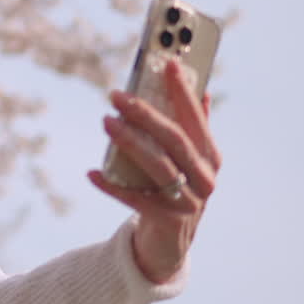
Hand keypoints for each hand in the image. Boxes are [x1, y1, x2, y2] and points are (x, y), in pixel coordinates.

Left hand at [87, 59, 222, 283]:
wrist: (170, 242)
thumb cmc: (177, 189)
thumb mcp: (190, 161)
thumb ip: (195, 127)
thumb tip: (200, 89)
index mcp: (211, 156)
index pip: (196, 118)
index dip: (183, 90)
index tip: (168, 61)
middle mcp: (205, 178)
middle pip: (174, 140)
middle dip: (145, 114)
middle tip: (116, 95)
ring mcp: (188, 201)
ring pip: (157, 166)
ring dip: (129, 142)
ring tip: (106, 122)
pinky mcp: (167, 220)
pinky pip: (135, 198)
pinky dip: (112, 185)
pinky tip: (92, 173)